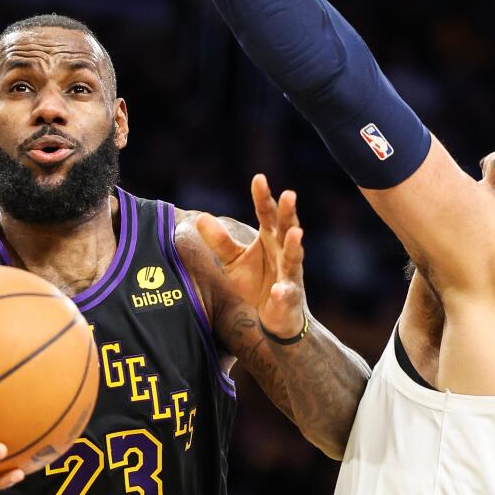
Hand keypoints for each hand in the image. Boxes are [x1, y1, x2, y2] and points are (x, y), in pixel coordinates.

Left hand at [197, 176, 306, 341]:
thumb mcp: (233, 261)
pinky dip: (284, 292)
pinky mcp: (289, 297)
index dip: (263, 197)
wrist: (274, 316)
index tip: (259, 178)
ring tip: (295, 233)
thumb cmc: (256, 282)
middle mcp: (284, 251)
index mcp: (270, 238)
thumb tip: (200, 218)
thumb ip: (220, 241)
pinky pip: (287, 293)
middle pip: (287, 227)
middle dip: (288, 212)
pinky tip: (279, 290)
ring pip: (294, 257)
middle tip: (289, 194)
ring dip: (295, 245)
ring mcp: (290, 273)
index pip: (267, 213)